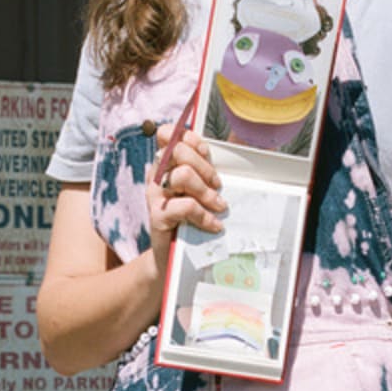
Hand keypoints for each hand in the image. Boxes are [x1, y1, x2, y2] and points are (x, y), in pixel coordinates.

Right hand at [145, 124, 224, 266]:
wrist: (174, 257)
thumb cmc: (191, 218)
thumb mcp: (199, 188)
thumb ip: (206, 169)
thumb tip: (237, 147)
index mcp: (164, 163)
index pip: (168, 134)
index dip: (189, 138)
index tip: (206, 153)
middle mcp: (156, 175)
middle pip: (178, 151)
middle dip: (204, 167)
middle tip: (217, 185)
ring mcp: (154, 195)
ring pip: (183, 175)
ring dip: (207, 191)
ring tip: (218, 206)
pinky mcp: (158, 216)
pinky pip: (186, 206)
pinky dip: (205, 215)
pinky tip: (214, 225)